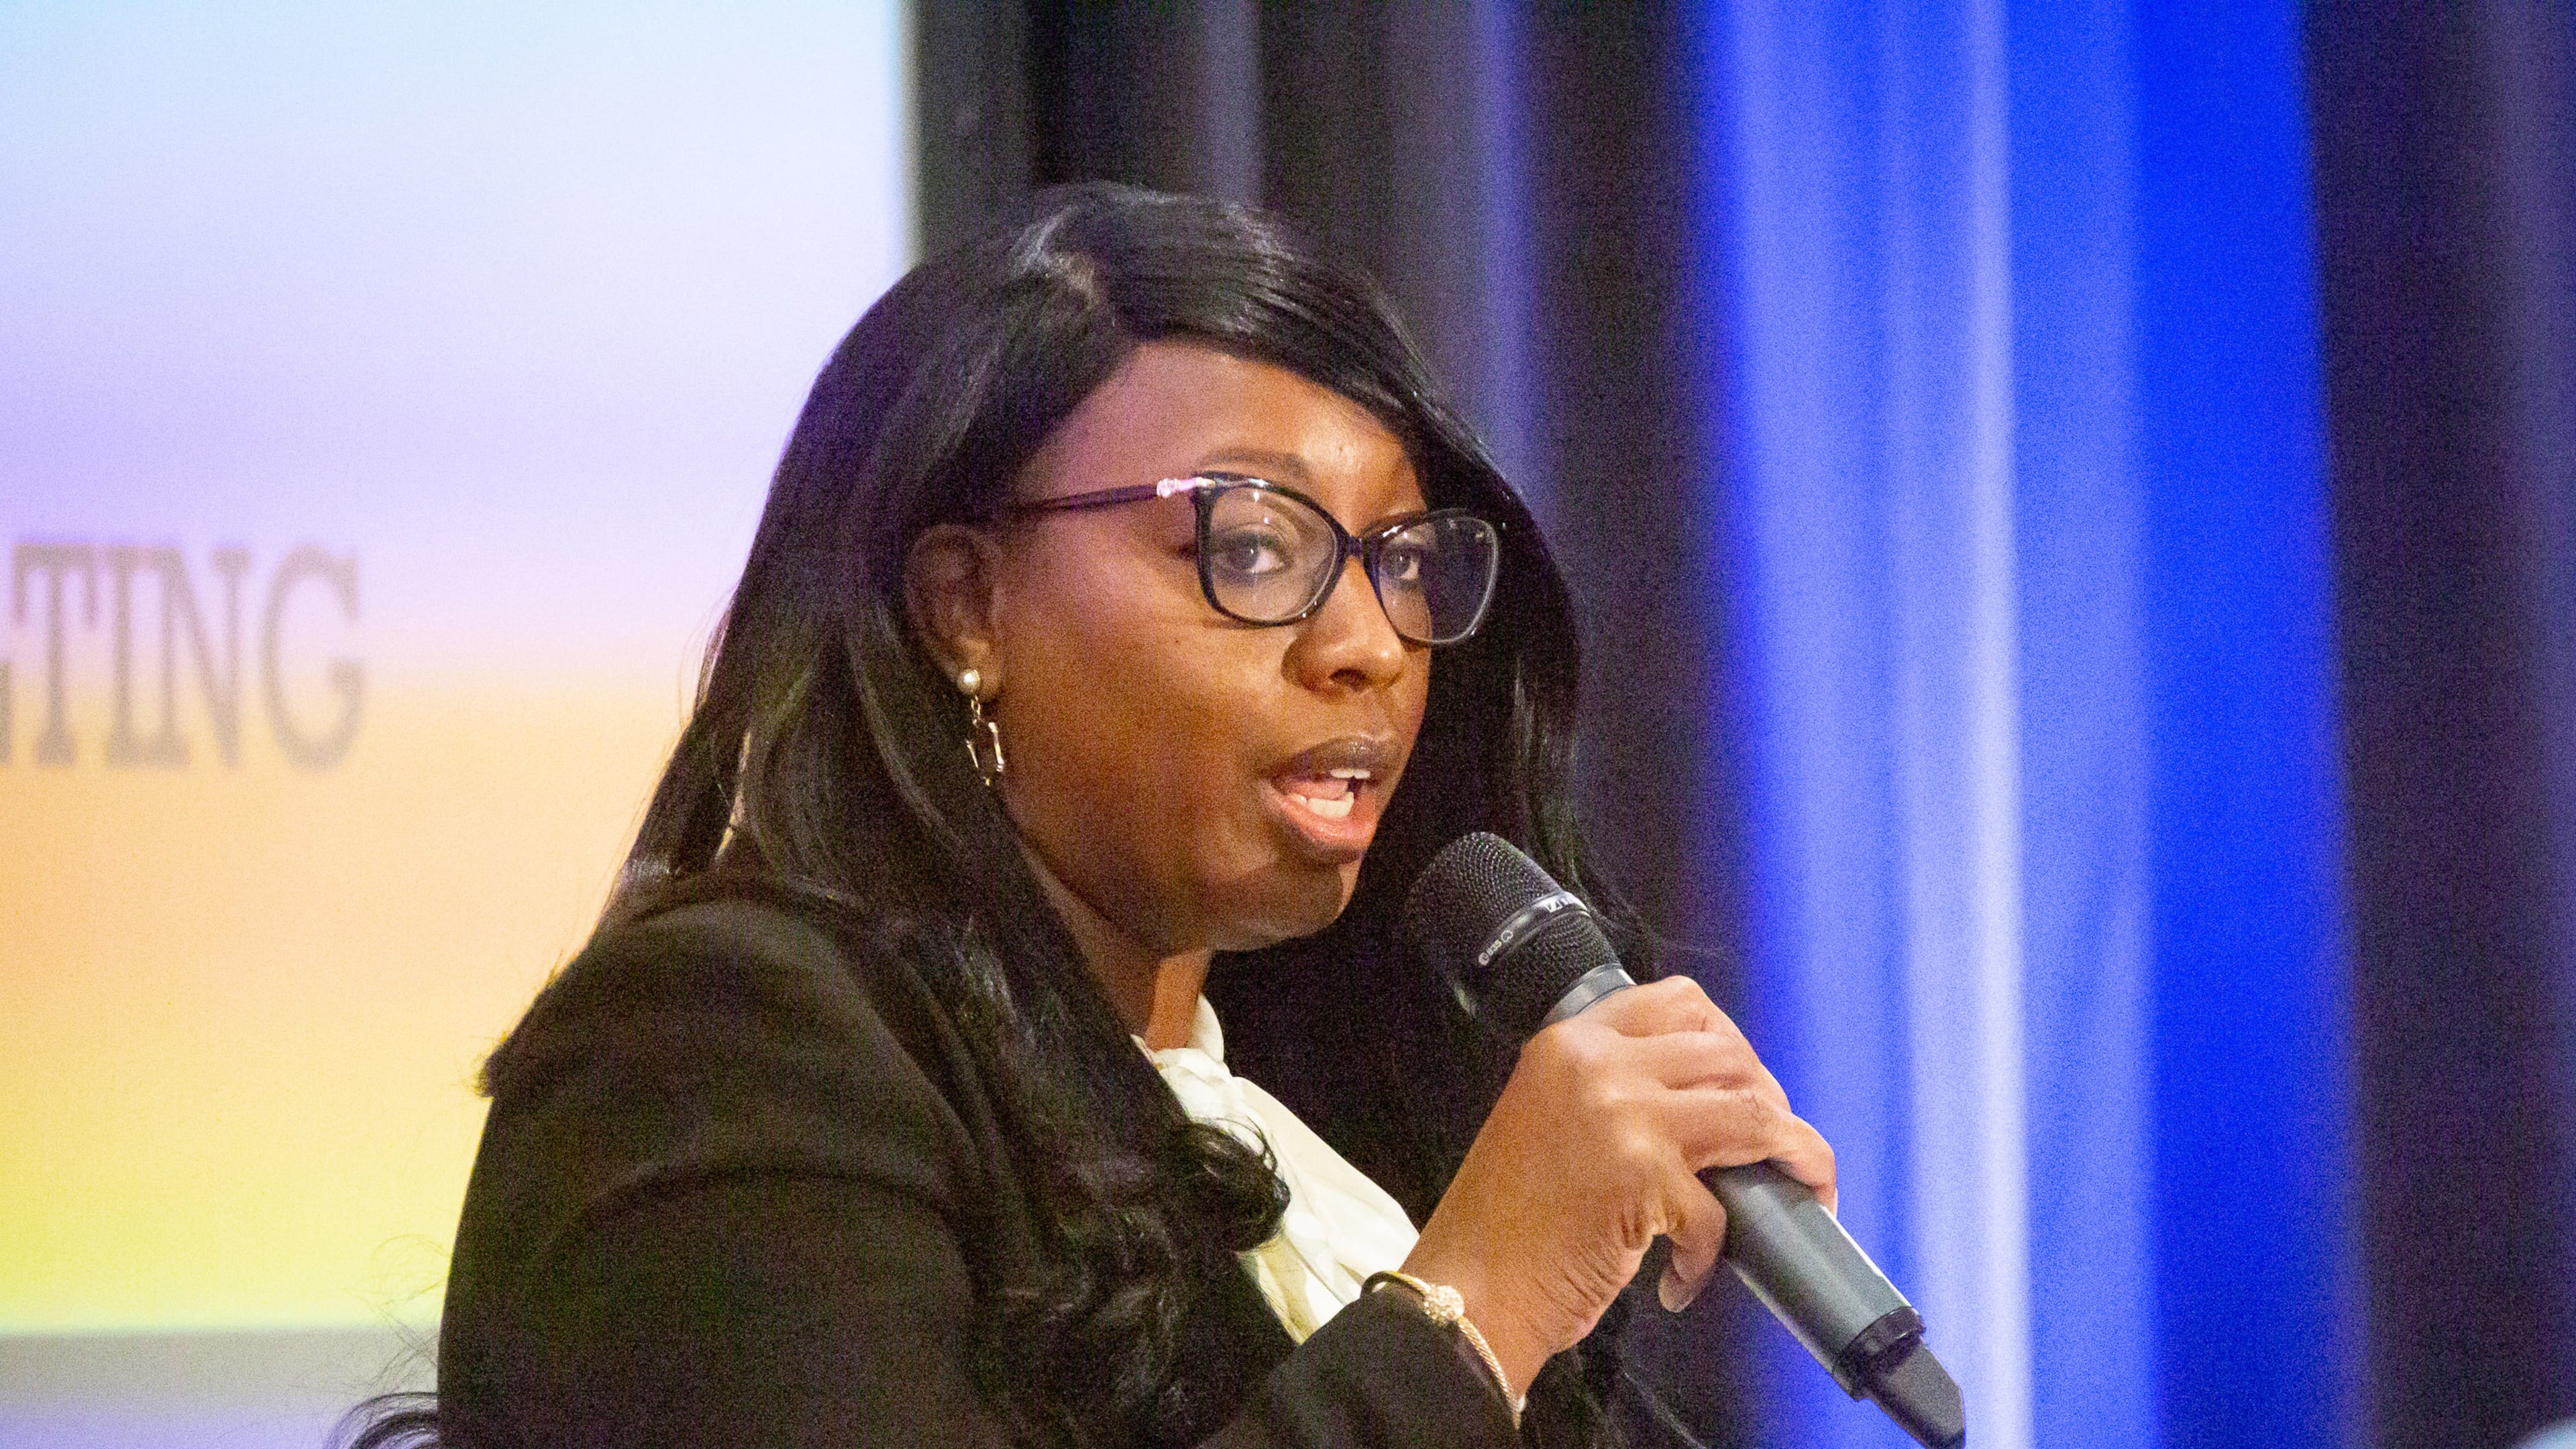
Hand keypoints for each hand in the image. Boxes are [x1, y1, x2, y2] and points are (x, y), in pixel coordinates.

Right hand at [1397, 976, 1835, 1397]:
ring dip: (1794, 1155)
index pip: (1681, 1001)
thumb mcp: (1548, 1118)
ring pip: (1753, 1111)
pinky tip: (1683, 1278)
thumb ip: (1612, 1091)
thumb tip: (1706, 1105)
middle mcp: (1597, 1062)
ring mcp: (1623, 1114)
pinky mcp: (1643, 1176)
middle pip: (1729, 1053)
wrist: (1468, 1285)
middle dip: (1770, 1099)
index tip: (1745, 1082)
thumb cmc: (1504, 1220)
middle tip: (1774, 1150)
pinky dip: (1713, 1252)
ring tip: (1797, 1193)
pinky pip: (1721, 1210)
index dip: (1731, 1040)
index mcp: (1570, 1040)